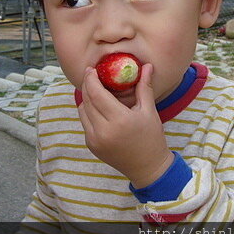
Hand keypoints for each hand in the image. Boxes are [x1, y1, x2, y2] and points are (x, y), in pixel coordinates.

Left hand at [78, 63, 173, 188]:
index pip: (96, 93)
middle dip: (87, 85)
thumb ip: (144, 87)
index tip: (92, 69)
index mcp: (119, 120)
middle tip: (91, 74)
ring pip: (82, 111)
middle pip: (86, 100)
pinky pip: (84, 122)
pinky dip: (88, 112)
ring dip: (86, 98)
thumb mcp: (149, 111)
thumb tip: (147, 66)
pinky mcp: (91, 145)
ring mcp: (95, 139)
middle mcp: (103, 130)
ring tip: (94, 89)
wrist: (147, 167)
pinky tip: (98, 106)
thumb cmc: (151, 137)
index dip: (91, 79)